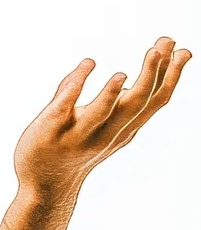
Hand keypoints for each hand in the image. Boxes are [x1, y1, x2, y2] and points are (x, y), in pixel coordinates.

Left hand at [14, 36, 190, 197]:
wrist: (44, 185)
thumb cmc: (72, 151)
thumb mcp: (99, 127)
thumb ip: (110, 102)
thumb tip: (124, 78)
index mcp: (123, 129)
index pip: (154, 102)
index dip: (172, 77)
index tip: (184, 50)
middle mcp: (106, 133)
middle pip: (136, 103)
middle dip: (153, 73)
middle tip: (162, 44)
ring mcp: (78, 134)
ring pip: (102, 112)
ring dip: (113, 90)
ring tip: (124, 70)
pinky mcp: (51, 130)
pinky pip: (65, 107)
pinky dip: (76, 86)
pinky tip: (87, 66)